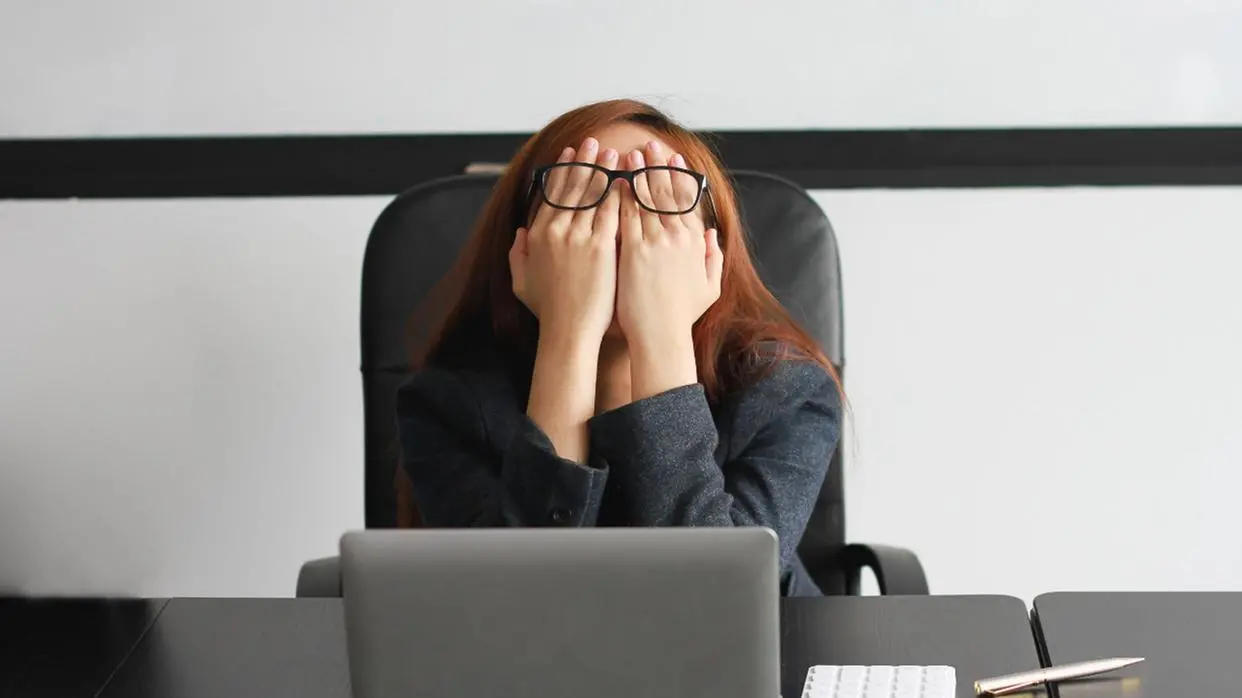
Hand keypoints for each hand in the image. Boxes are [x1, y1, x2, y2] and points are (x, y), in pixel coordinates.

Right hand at [510, 137, 620, 348]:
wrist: (569, 330)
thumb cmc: (549, 312)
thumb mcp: (521, 282)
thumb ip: (518, 254)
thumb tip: (520, 233)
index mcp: (537, 235)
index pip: (552, 193)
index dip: (563, 171)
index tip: (571, 154)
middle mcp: (556, 230)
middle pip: (571, 186)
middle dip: (584, 161)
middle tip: (592, 142)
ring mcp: (578, 236)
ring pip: (592, 193)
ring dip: (603, 169)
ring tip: (612, 151)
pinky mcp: (601, 246)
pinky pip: (611, 211)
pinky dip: (619, 192)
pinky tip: (627, 178)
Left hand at [616, 141, 723, 354]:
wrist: (660, 336)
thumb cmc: (680, 317)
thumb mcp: (709, 287)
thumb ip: (712, 257)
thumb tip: (712, 234)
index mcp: (694, 243)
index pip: (688, 200)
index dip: (679, 176)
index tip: (674, 158)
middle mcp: (676, 237)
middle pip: (667, 191)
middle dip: (658, 164)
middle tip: (650, 144)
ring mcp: (654, 242)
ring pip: (646, 198)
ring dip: (638, 172)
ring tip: (632, 153)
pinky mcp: (632, 250)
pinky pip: (626, 215)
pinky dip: (621, 195)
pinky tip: (614, 180)